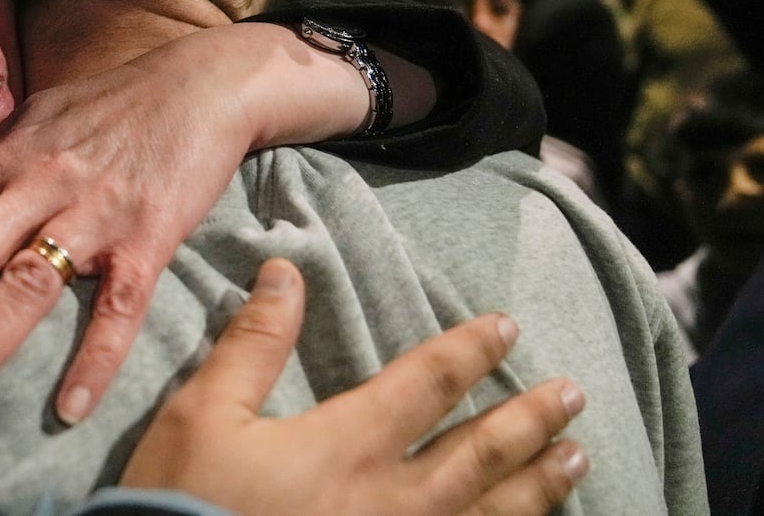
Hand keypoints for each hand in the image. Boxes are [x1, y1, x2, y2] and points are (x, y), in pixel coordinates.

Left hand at [0, 22, 372, 426]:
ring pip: (25, 287)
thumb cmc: (113, 105)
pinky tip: (67, 407)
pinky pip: (118, 308)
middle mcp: (38, 185)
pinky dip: (94, 359)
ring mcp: (94, 213)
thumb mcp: (37, 120)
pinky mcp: (149, 238)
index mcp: (5, 159)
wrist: (204, 84)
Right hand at [120, 259, 589, 515]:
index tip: (507, 328)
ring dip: (539, 484)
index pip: (426, 384)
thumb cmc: (186, 503)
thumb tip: (287, 272)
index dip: (470, 351)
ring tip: (577, 459)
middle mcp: (392, 501)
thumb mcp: (202, 414)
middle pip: (480, 452)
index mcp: (348, 445)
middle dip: (529, 420)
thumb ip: (253, 344)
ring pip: (491, 514)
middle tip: (573, 394)